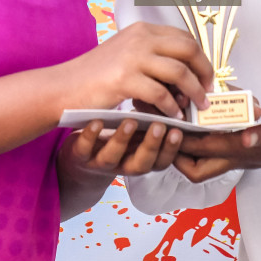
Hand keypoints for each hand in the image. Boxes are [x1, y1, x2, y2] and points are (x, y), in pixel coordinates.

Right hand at [55, 23, 213, 119]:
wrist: (64, 86)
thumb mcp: (127, 55)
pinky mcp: (125, 79)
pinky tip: (174, 117)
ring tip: (197, 108)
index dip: (201, 58)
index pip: (185, 38)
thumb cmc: (96, 75)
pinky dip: (172, 107)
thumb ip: (153, 58)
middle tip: (208, 92)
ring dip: (194, 92)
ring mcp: (133, 57)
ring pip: (179, 72)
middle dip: (204, 72)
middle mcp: (140, 38)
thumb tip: (186, 76)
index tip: (206, 77)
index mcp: (143, 29)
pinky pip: (161, 94)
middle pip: (189, 50)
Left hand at [60, 118, 184, 178]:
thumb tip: (180, 97)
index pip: (163, 159)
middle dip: (152, 145)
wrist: (82, 156)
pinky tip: (97, 121)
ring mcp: (101, 161)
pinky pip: (84, 149)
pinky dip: (90, 136)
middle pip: (142, 164)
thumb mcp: (140, 132)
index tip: (179, 129)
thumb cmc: (119, 138)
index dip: (172, 148)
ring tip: (130, 120)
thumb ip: (157, 119)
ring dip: (122, 140)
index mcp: (143, 158)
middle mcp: (124, 164)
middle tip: (159, 124)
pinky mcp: (80, 156)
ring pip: (113, 157)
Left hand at [173, 108, 260, 182]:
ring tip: (181, 117)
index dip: (180, 142)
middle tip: (166, 127)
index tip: (164, 124)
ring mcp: (244, 152)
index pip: (202, 152)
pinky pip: (224, 141)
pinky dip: (213, 129)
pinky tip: (212, 111)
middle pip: (197, 167)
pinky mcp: (250, 144)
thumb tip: (245, 138)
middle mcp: (239, 156)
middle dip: (177, 151)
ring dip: (193, 140)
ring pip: (208, 156)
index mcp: (244, 152)